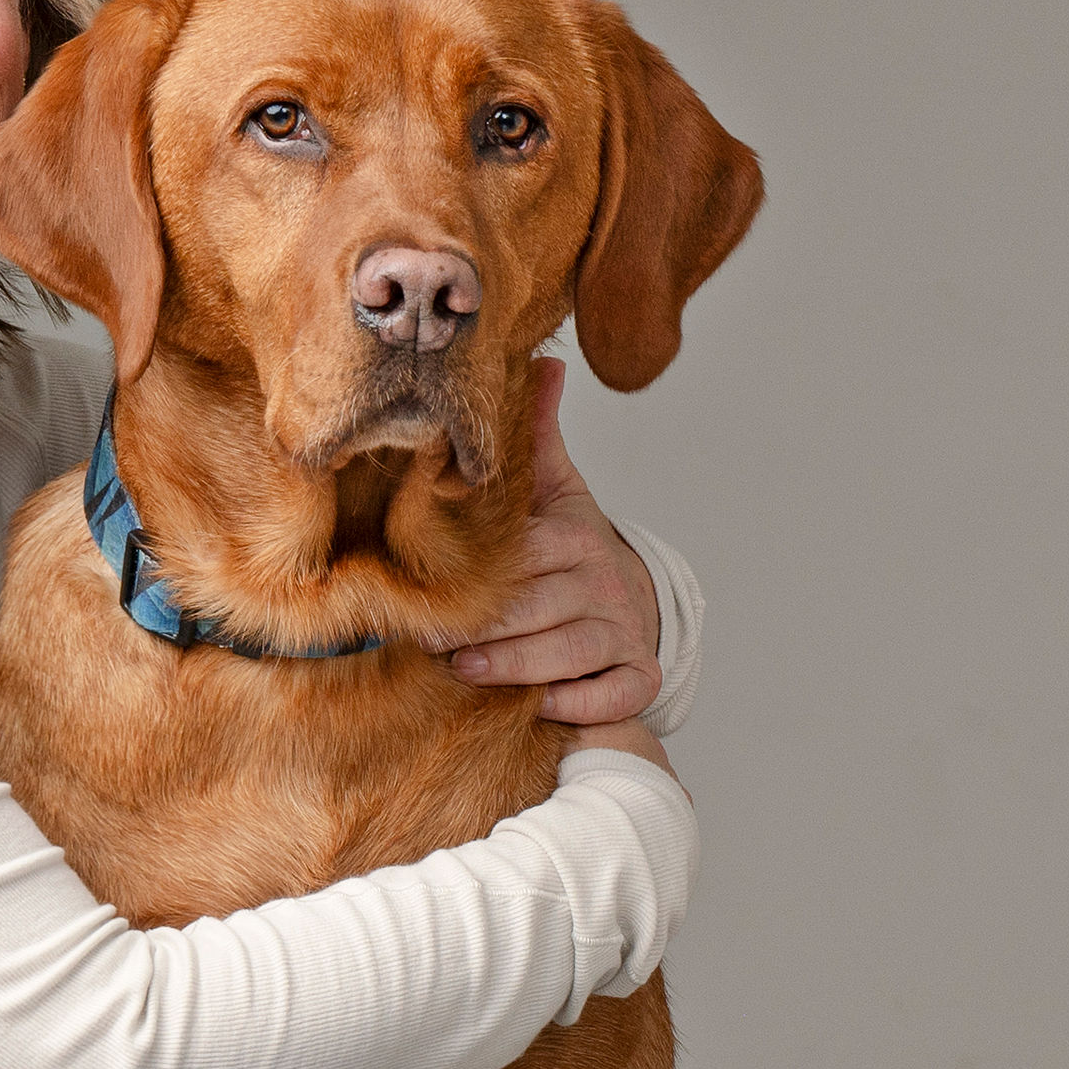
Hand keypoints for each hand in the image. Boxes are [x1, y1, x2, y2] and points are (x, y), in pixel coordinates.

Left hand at [446, 358, 663, 730]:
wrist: (631, 600)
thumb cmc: (572, 550)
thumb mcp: (556, 492)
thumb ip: (537, 439)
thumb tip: (541, 361)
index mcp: (576, 537)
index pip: (530, 554)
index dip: (482, 574)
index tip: (430, 591)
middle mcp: (602, 584)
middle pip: (542, 607)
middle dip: (487, 626)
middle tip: (431, 639)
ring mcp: (622, 632)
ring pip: (572, 652)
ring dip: (520, 665)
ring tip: (466, 671)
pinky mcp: (638, 675)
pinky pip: (615, 694)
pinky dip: (581, 704)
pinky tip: (539, 707)